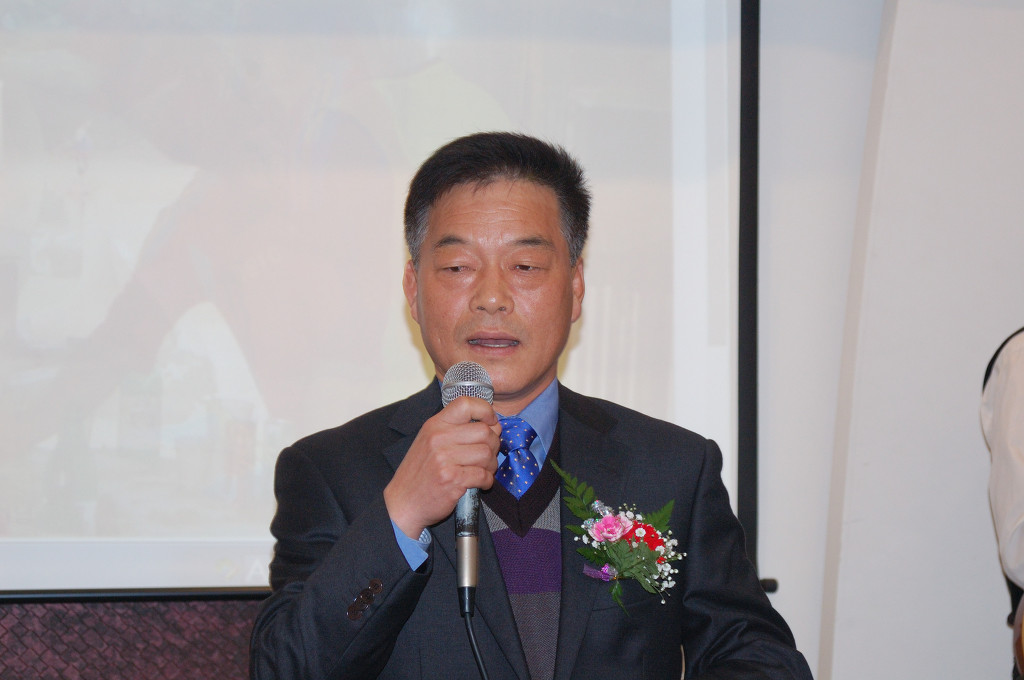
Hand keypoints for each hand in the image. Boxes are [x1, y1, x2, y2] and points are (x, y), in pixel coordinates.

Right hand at [384, 396, 500, 538]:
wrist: (402, 503)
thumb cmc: (419, 474)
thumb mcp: (429, 442)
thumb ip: (455, 430)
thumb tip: (492, 425)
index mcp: (434, 425)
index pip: (466, 404)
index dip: (486, 411)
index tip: (491, 423)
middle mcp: (438, 438)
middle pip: (484, 431)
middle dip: (494, 444)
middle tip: (488, 455)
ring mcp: (444, 459)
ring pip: (487, 453)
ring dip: (491, 465)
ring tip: (484, 471)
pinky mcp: (452, 479)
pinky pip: (483, 475)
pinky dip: (487, 481)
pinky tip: (480, 483)